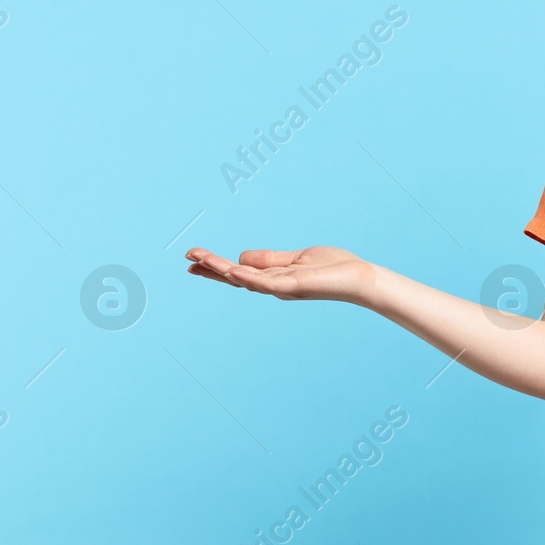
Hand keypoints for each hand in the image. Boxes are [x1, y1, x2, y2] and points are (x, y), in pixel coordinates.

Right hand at [184, 245, 378, 305]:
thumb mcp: (296, 259)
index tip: (194, 259)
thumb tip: (241, 256)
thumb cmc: (333, 268)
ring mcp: (282, 288)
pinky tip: (232, 271)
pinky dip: (249, 277)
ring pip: (245, 279)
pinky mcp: (294, 287)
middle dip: (211, 269)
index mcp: (273, 278)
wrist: (358, 278)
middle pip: (235, 277)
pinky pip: (266, 283)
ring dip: (222, 270)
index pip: (239, 271)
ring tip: (200, 261)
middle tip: (187, 260)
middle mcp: (273, 286)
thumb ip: (270, 259)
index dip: (217, 266)